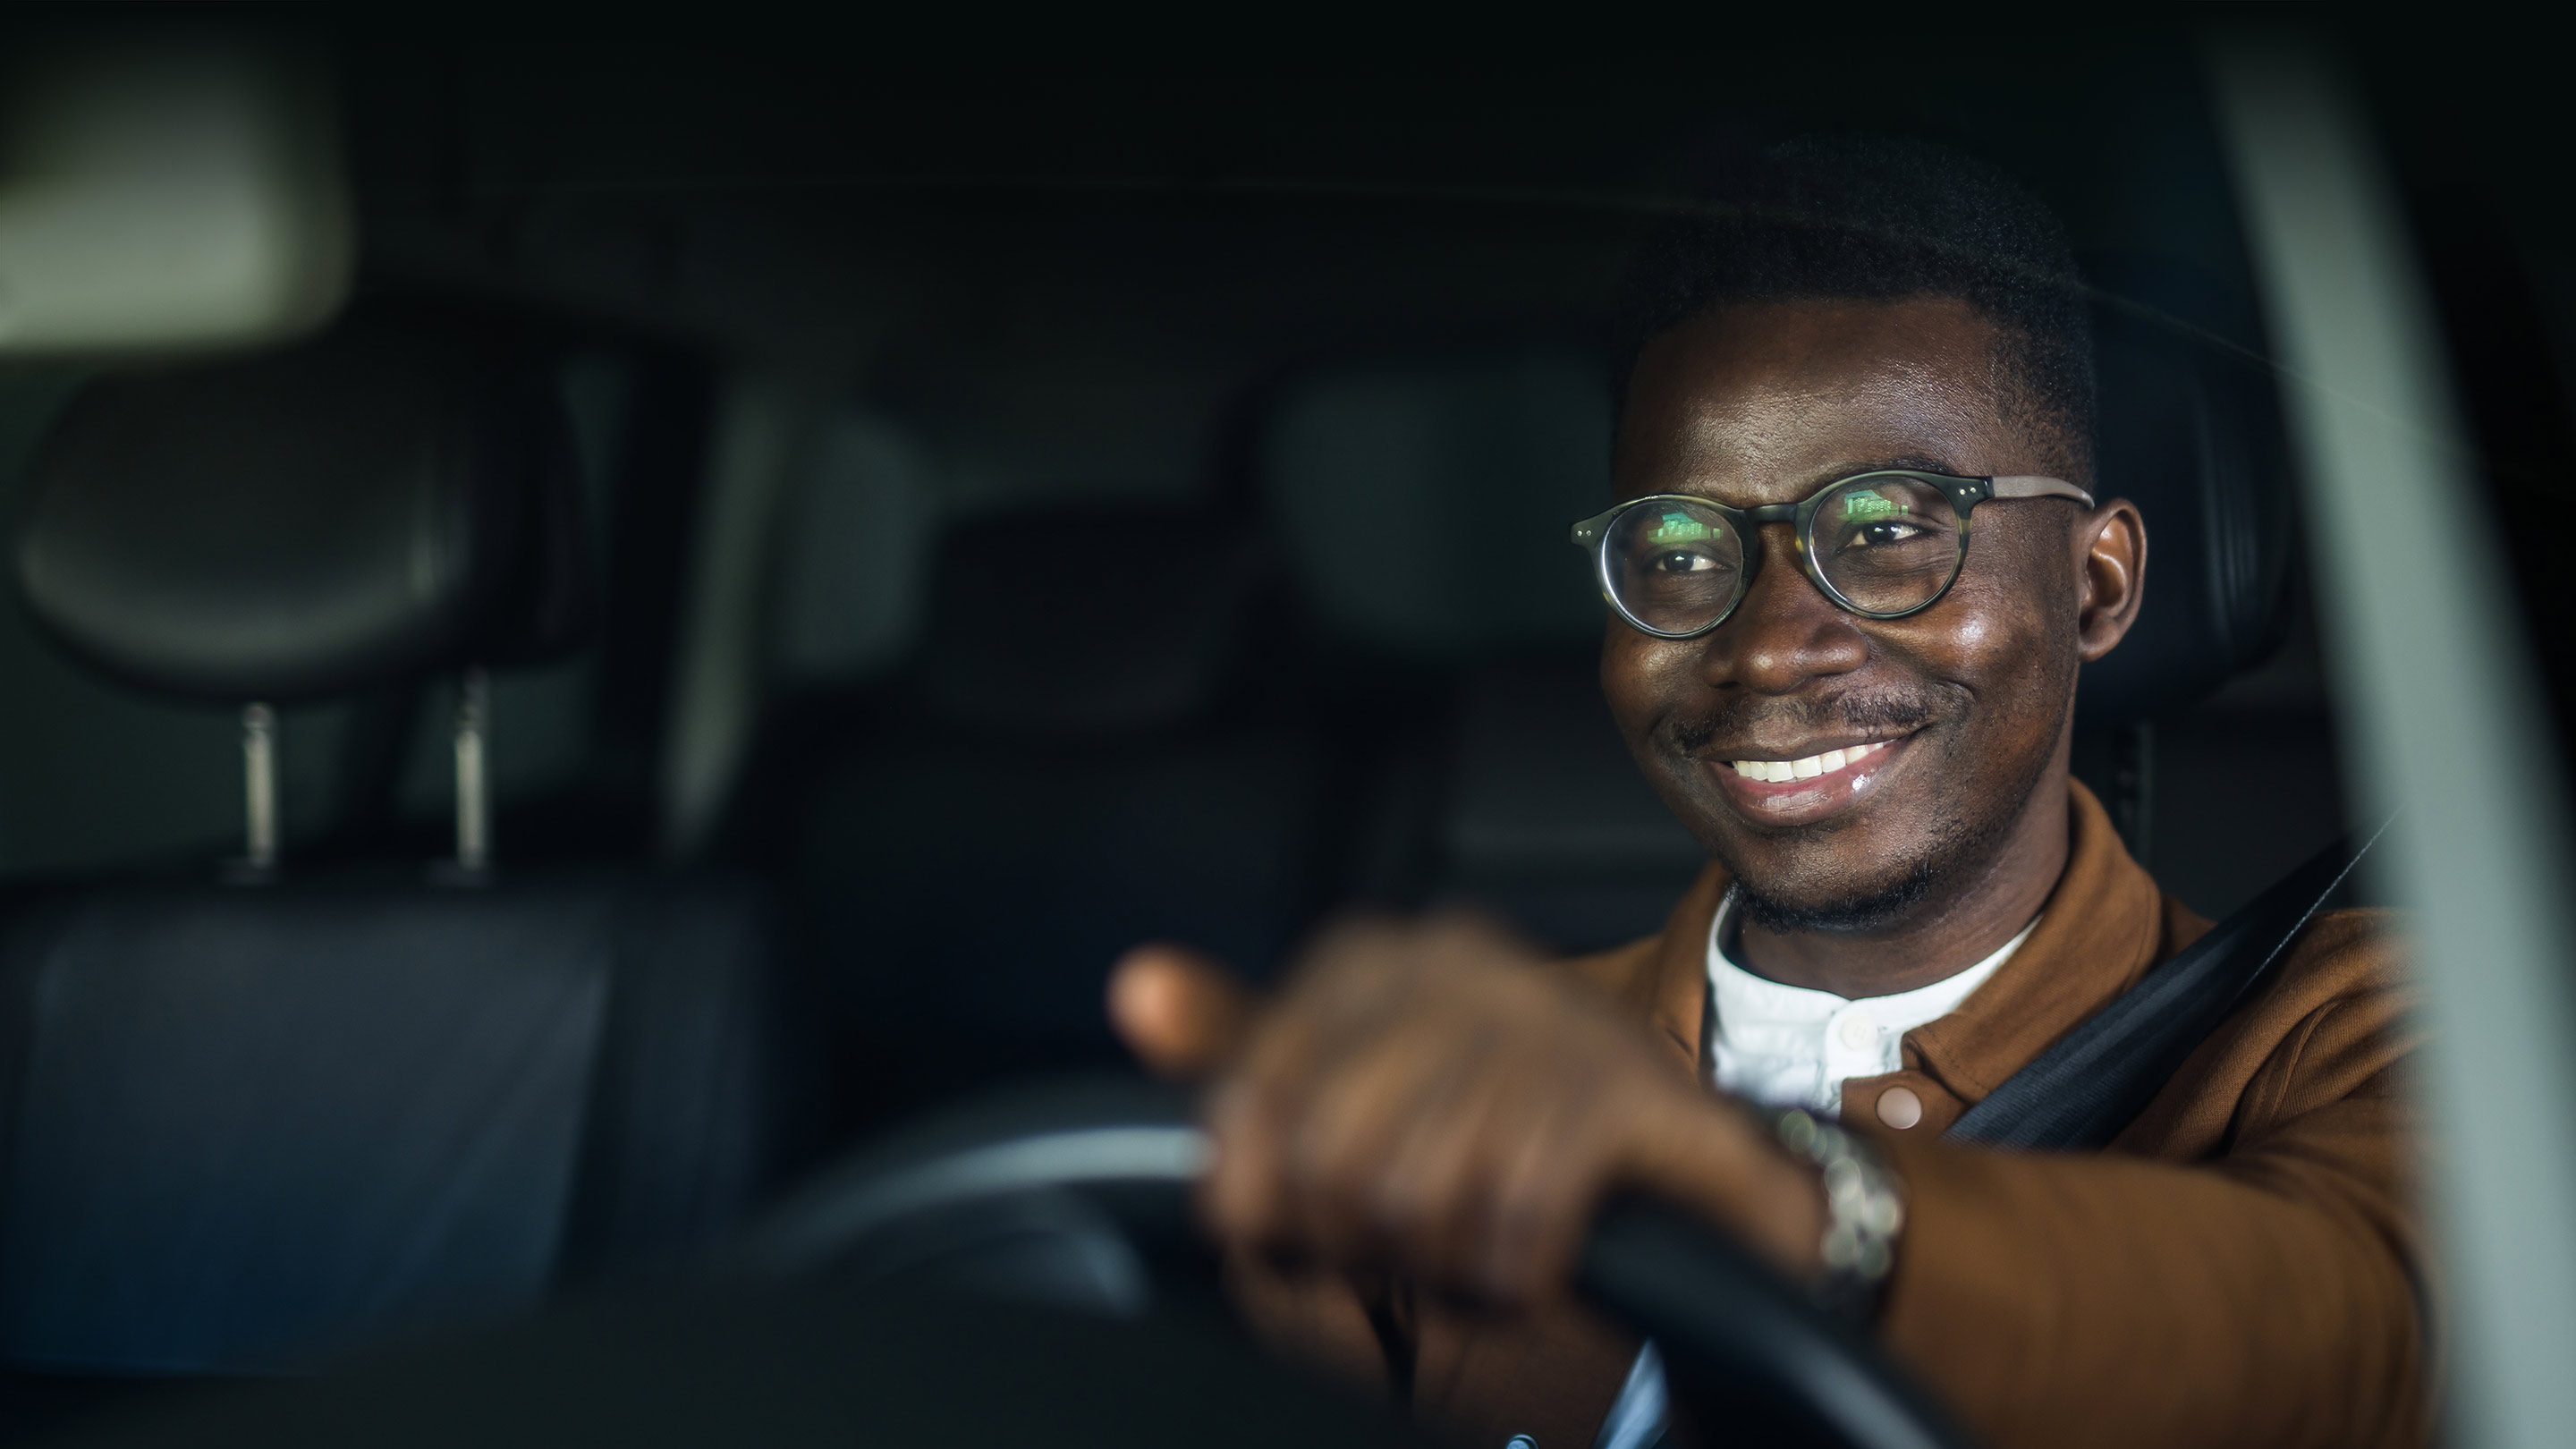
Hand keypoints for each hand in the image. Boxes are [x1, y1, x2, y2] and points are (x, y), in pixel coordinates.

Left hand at [1108, 914, 1824, 1305]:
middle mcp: (1463, 962)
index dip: (1262, 1197)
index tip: (1295, 1234)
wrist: (1682, 1199)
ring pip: (1420, 1188)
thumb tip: (1138, 985)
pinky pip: (1520, 1209)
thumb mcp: (1345, 1116)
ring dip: (1445, 1263)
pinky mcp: (1633, 1090)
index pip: (1253, 1086)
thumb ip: (1239, 1060)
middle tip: (1408, 1253)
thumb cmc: (1493, 1154)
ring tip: (1475, 1254)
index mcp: (1377, 960)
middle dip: (1361, 1239)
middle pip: (1330, 1150)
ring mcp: (1553, 1019)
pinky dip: (1515, 1270)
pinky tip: (1531, 1263)